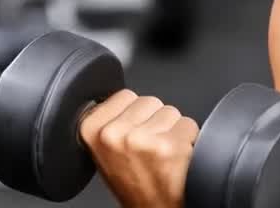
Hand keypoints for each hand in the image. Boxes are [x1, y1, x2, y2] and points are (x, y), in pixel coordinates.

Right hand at [78, 89, 200, 207]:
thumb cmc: (134, 185)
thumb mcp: (105, 152)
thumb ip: (110, 122)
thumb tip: (121, 99)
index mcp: (91, 130)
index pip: (124, 95)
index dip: (135, 114)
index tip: (132, 134)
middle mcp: (114, 134)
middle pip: (149, 100)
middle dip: (154, 121)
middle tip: (148, 149)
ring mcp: (142, 139)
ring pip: (170, 111)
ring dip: (172, 131)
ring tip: (161, 155)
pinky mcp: (169, 146)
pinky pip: (188, 125)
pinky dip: (188, 140)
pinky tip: (176, 159)